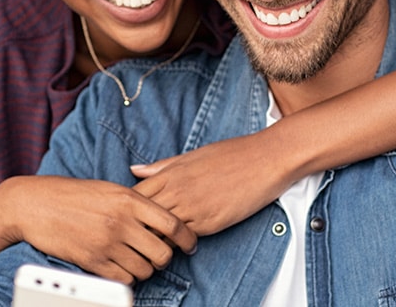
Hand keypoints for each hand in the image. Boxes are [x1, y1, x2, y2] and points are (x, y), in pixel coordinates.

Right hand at [1, 176, 196, 284]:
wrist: (35, 204)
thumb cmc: (72, 194)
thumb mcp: (109, 189)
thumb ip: (135, 203)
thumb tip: (161, 218)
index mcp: (129, 199)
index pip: (173, 224)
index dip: (187, 238)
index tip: (189, 244)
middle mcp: (121, 221)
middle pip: (162, 252)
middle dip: (164, 258)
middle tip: (157, 255)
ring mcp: (107, 242)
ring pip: (145, 269)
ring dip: (145, 269)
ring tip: (136, 260)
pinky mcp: (92, 261)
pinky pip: (123, 279)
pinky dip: (127, 278)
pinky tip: (120, 268)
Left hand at [131, 132, 293, 235]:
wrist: (266, 159)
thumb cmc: (232, 154)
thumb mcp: (192, 155)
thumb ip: (162, 166)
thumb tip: (135, 170)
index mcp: (171, 173)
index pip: (135, 196)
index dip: (130, 208)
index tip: (132, 214)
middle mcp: (178, 191)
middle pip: (143, 216)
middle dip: (138, 226)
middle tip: (140, 233)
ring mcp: (193, 208)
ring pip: (161, 231)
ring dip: (158, 237)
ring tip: (160, 241)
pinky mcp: (210, 223)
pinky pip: (185, 238)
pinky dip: (179, 242)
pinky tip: (181, 241)